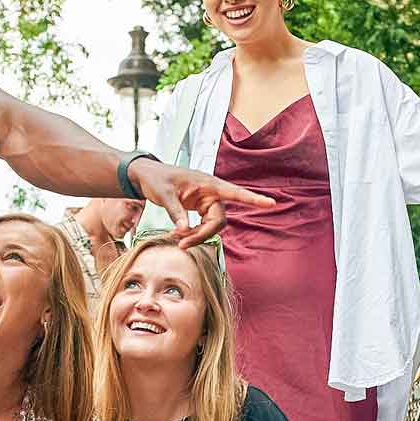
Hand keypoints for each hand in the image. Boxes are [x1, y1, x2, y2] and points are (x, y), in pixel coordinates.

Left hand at [128, 159, 273, 247]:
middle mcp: (211, 193)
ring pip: (212, 226)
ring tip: (176, 239)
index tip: (271, 203)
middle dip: (203, 234)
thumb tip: (184, 231)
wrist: (148, 177)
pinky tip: (179, 235)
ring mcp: (207, 202)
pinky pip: (204, 226)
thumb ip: (176, 212)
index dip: (253, 199)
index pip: (234, 192)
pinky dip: (193, 233)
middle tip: (182, 244)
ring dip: (197, 236)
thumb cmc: (157, 179)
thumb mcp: (164, 194)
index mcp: (208, 183)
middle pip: (219, 220)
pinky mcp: (201, 209)